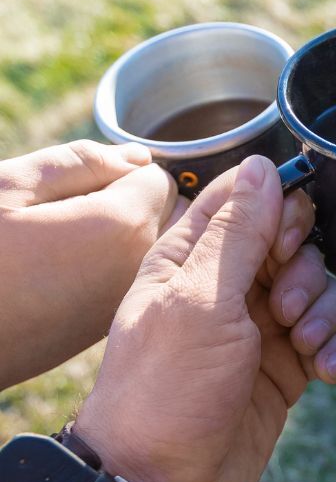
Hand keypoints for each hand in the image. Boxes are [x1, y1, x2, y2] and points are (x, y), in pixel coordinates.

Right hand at [0, 139, 181, 389]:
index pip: (159, 179)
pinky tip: (75, 273)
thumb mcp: (10, 191)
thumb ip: (83, 163)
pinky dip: (125, 269)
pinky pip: (143, 280)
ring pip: (162, 248)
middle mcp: (146, 266)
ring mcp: (136, 300)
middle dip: (142, 205)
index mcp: (123, 225)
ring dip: (137, 237)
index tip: (90, 186)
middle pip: (174, 214)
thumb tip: (142, 156)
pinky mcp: (118, 324)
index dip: (123, 176)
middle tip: (87, 213)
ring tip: (76, 244)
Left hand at [73, 155, 335, 481]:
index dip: (280, 212)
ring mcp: (257, 328)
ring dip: (322, 314)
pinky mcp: (283, 368)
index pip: (248, 199)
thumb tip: (263, 166)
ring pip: (317, 290)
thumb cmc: (167, 388)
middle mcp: (227, 286)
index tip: (285, 245)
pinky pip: (327, 339)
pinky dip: (334, 350)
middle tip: (283, 309)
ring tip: (300, 348)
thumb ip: (238, 233)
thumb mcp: (202, 300)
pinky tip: (324, 373)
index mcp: (191, 257)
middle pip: (294, 244)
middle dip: (304, 272)